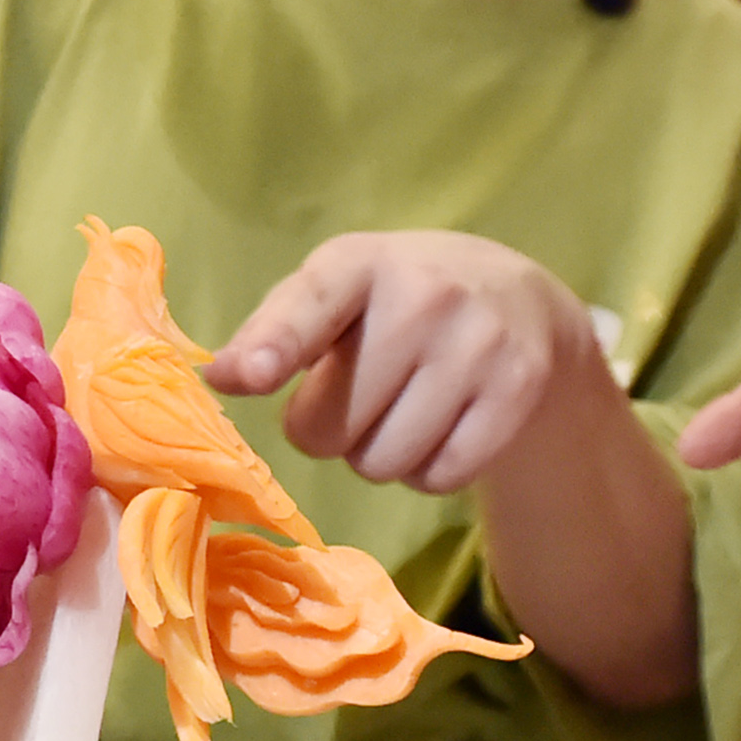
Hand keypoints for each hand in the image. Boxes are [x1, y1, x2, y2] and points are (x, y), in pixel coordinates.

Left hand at [206, 231, 604, 495]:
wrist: (519, 299)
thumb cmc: (396, 301)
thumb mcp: (334, 294)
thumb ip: (271, 333)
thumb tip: (221, 379)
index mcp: (360, 263)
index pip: (312, 305)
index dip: (277, 344)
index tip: (252, 374)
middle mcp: (425, 295)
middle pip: (331, 425)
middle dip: (331, 429)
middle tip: (361, 395)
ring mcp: (479, 343)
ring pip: (383, 463)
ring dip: (378, 455)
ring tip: (402, 408)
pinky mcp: (518, 390)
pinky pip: (438, 477)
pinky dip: (428, 471)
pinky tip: (442, 426)